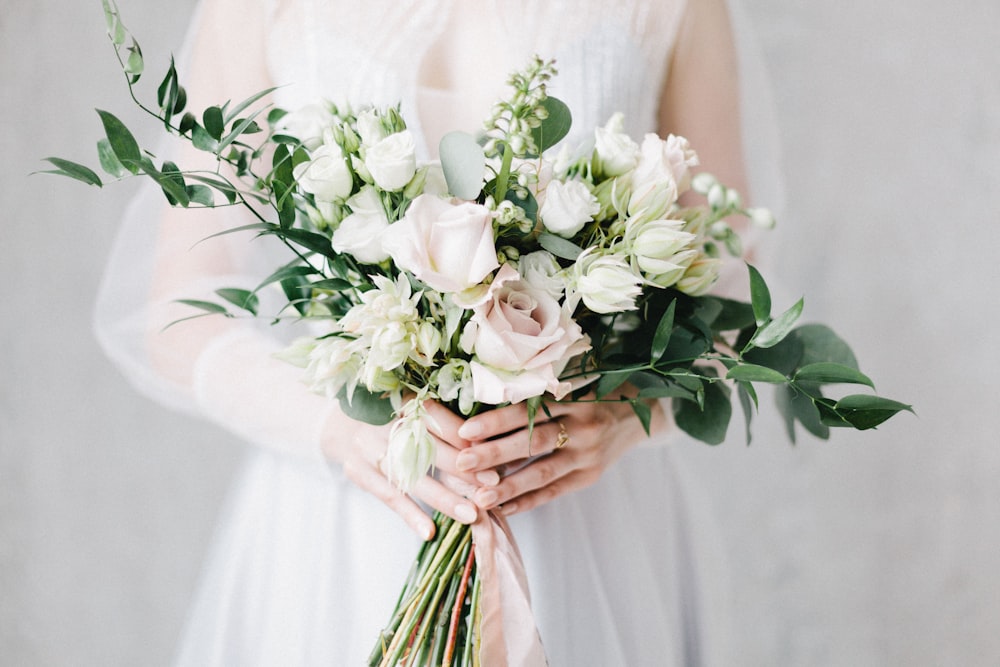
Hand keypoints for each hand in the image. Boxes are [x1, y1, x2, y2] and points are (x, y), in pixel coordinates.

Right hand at [320, 401, 498, 539]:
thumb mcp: (412, 405)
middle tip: (492, 487)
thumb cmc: (392, 414)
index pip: (435, 417)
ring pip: (411, 477)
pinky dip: (409, 515)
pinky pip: (388, 496)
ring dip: (443, 498)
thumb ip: (442, 419)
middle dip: (462, 470)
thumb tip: (487, 444)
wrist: (342, 423)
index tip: (490, 456)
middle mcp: (382, 422)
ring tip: (472, 515)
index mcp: (400, 398)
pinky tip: (429, 532)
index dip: (462, 437)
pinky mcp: (358, 471)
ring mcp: (367, 448)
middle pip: (426, 449)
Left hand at [452, 396, 666, 515]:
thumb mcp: (572, 384)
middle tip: (462, 463)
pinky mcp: (590, 476)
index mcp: (573, 399)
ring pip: (542, 472)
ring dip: (508, 485)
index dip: (496, 421)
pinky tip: (504, 508)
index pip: (528, 411)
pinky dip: (528, 501)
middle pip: (532, 442)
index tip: (465, 430)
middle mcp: (582, 427)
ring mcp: (588, 455)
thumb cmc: (593, 393)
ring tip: (479, 496)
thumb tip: (483, 407)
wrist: (639, 413)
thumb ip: (537, 395)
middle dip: (494, 454)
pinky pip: (555, 491)